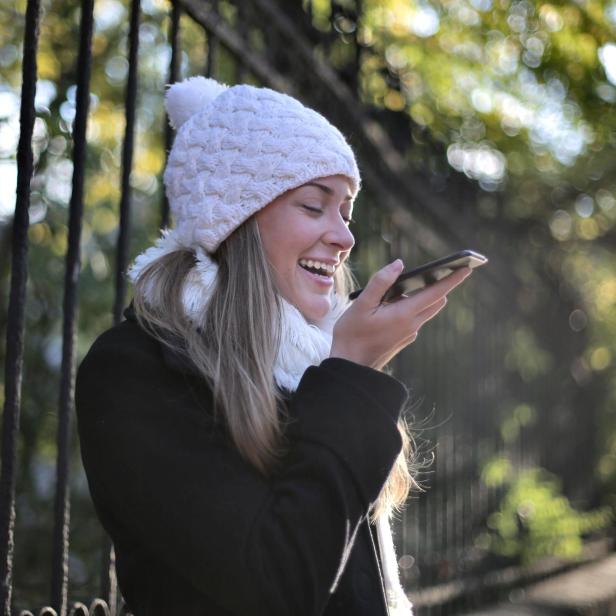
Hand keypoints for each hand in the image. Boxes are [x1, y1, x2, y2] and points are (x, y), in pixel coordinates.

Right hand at [330, 260, 470, 369]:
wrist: (350, 366)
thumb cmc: (352, 334)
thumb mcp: (361, 304)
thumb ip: (381, 282)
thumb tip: (399, 264)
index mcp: (404, 315)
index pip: (436, 293)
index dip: (452, 279)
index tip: (467, 268)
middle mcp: (412, 325)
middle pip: (436, 302)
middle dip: (441, 285)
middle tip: (440, 269)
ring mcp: (409, 334)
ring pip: (425, 311)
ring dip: (424, 297)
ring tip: (407, 285)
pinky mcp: (403, 340)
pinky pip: (414, 319)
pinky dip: (411, 308)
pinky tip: (390, 305)